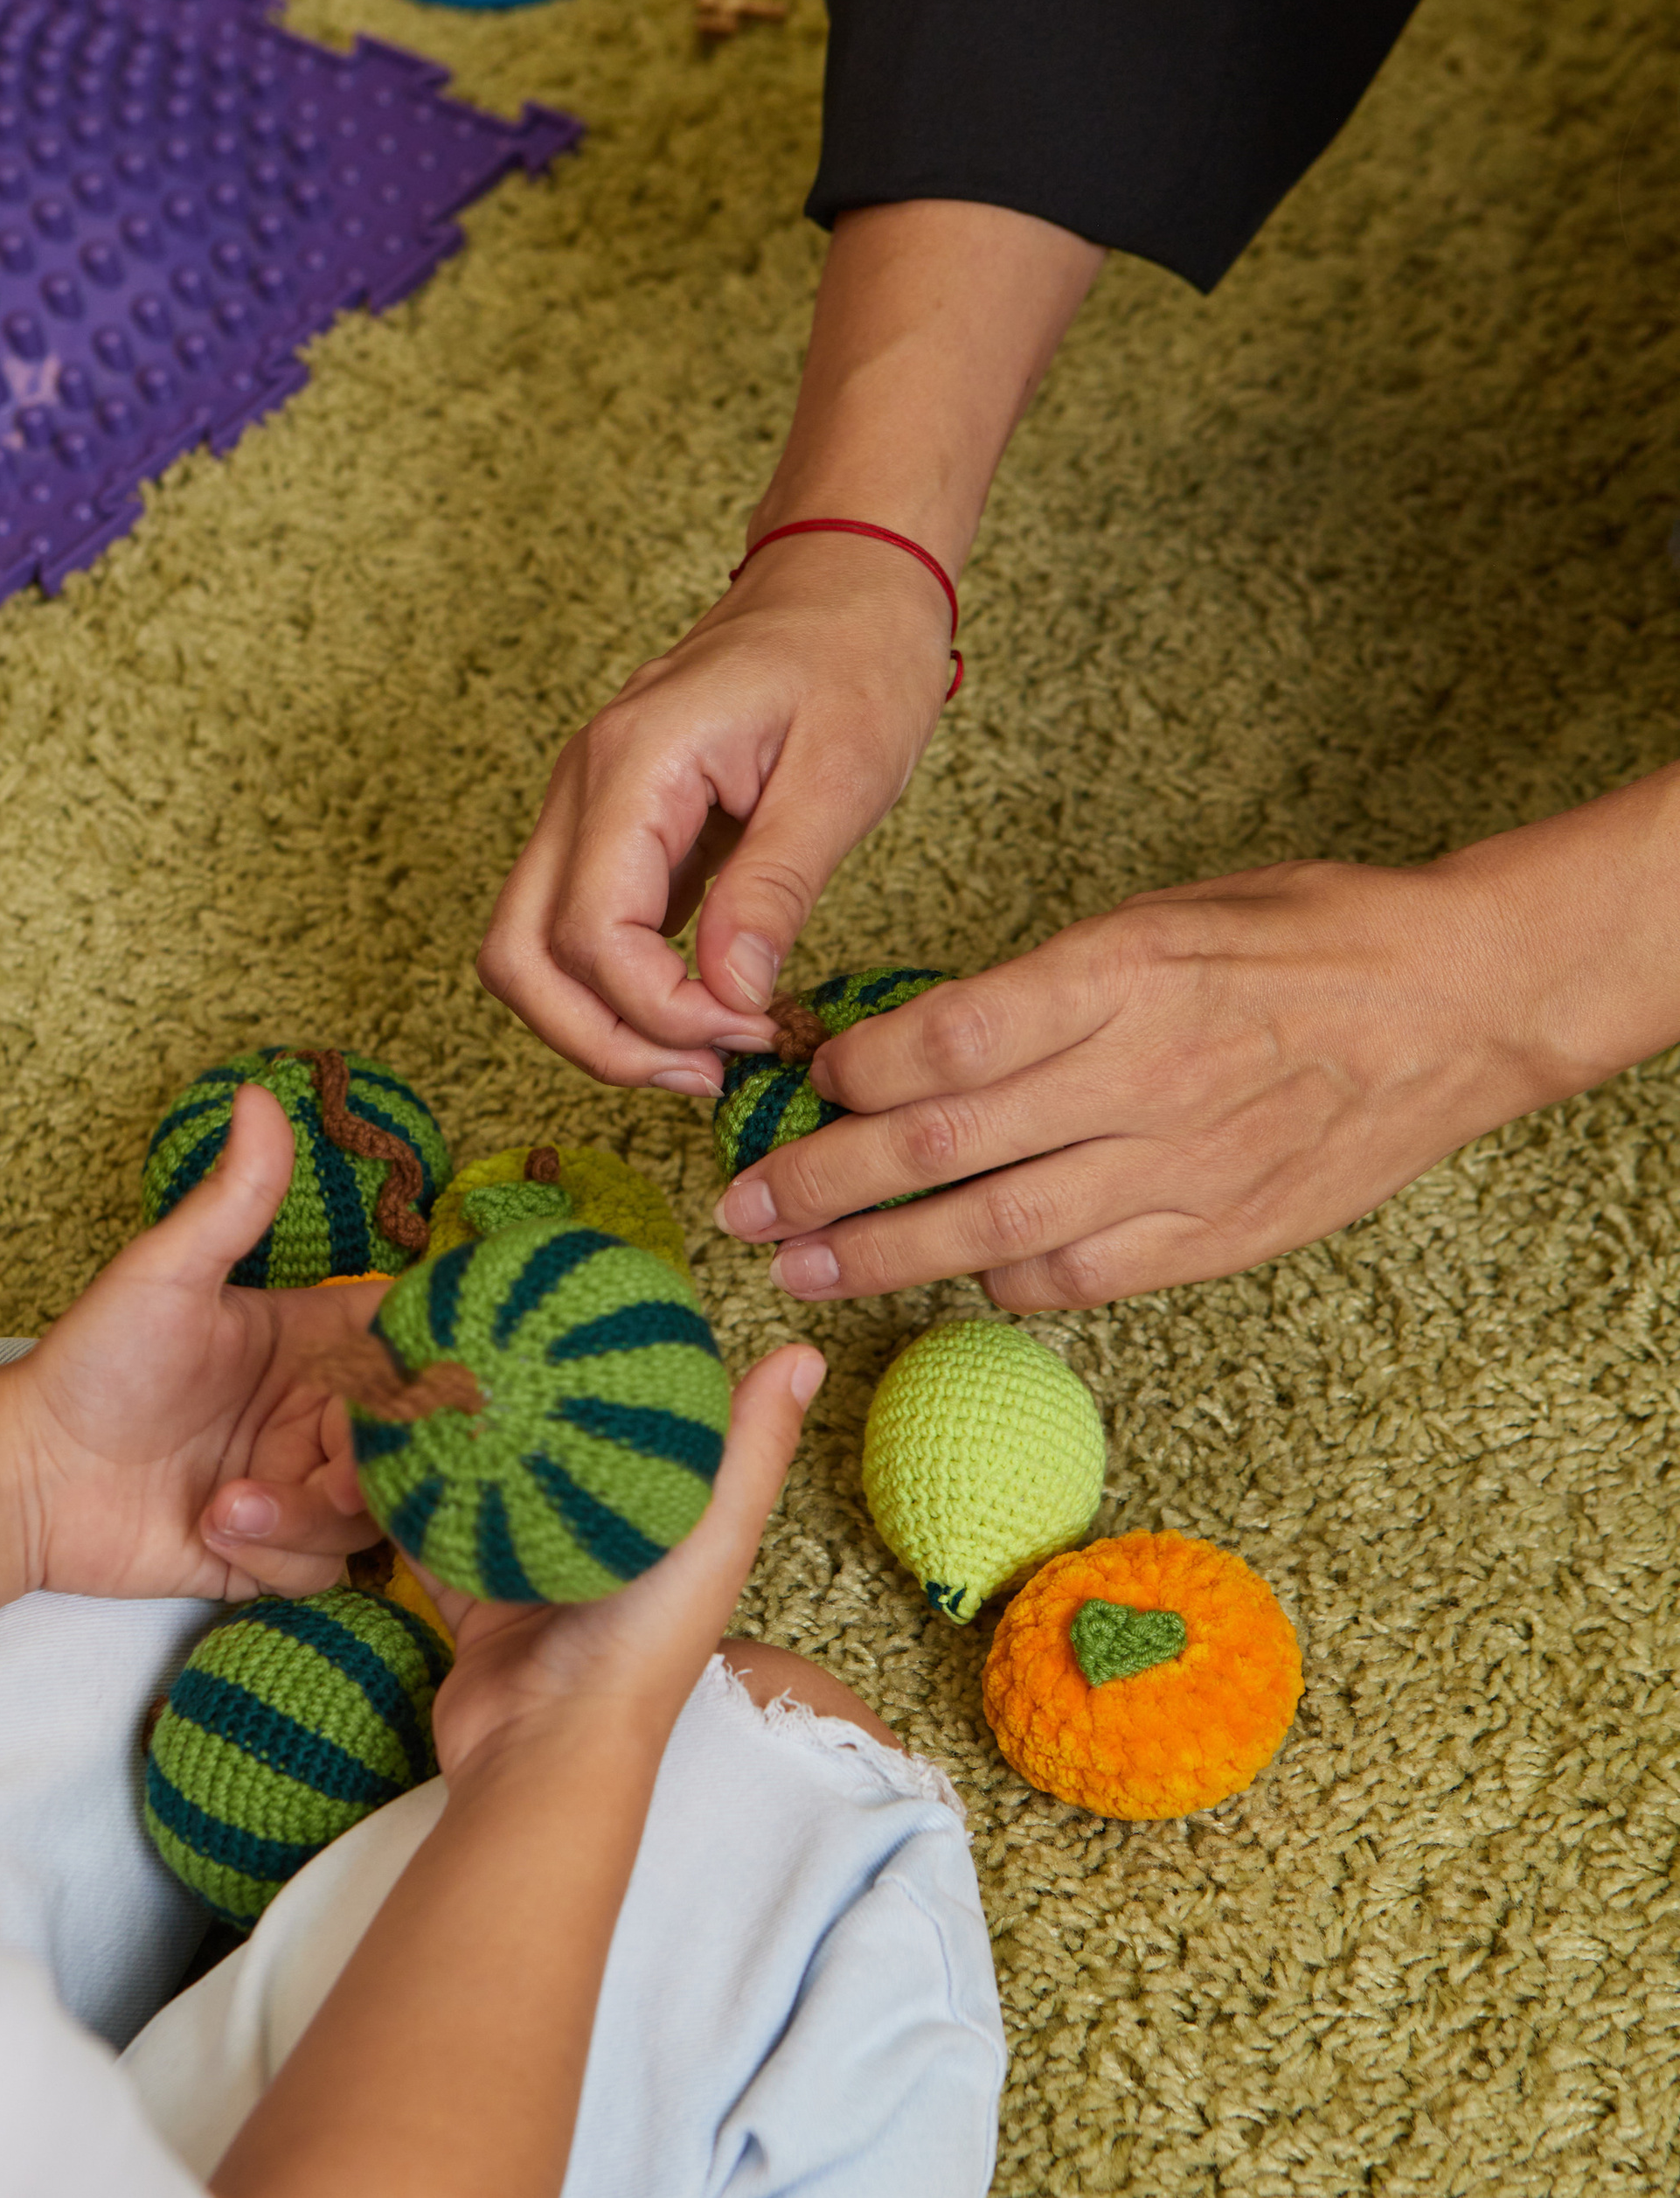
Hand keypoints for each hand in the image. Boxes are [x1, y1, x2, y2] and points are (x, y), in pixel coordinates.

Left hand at [5, 1085, 382, 1599]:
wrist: (28, 1479)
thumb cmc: (91, 1365)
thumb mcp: (166, 1273)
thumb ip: (232, 1200)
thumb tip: (260, 1092)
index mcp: (313, 1339)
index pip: (411, 1345)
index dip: (429, 1367)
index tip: (410, 1386)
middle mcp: (317, 1411)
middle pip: (406, 1443)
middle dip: (367, 1466)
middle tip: (320, 1470)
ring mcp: (299, 1482)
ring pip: (372, 1513)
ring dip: (303, 1514)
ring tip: (226, 1502)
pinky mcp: (275, 1551)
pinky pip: (327, 1566)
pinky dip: (276, 1555)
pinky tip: (214, 1530)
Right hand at [410, 1342, 825, 1777]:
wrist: (546, 1749)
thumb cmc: (642, 1646)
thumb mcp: (711, 1534)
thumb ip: (751, 1449)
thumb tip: (804, 1350)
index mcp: (663, 1524)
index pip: (645, 1422)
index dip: (616, 1360)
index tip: (581, 1291)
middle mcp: (601, 1545)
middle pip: (556, 1448)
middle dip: (522, 1389)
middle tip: (481, 1317)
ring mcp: (533, 1573)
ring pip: (487, 1483)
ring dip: (458, 1432)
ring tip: (423, 1364)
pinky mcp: (473, 1601)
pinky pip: (431, 1533)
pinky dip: (406, 1493)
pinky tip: (378, 1437)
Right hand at [476, 535, 953, 1091]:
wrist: (845, 578)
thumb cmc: (854, 653)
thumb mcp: (842, 774)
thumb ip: (776, 888)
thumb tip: (730, 995)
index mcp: (635, 763)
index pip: (590, 933)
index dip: (659, 1012)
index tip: (750, 1030)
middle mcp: (582, 785)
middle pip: (518, 957)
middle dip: (601, 1043)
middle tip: (706, 1073)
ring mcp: (583, 806)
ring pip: (527, 953)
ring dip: (598, 1025)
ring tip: (702, 1053)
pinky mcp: (608, 828)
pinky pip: (572, 930)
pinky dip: (616, 989)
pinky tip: (700, 1007)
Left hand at [714, 848, 1620, 1311]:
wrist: (1454, 1006)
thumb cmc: (1300, 937)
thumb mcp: (1162, 916)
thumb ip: (1044, 982)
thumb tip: (917, 1038)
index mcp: (1118, 976)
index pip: (944, 1038)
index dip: (851, 1074)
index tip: (798, 1081)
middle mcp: (1137, 1079)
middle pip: (940, 1148)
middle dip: (820, 1184)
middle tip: (743, 1208)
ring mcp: (1175, 1170)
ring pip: (990, 1231)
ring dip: (877, 1257)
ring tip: (800, 1268)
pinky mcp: (1209, 1238)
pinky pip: (1073, 1277)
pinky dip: (996, 1281)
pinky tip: (946, 1277)